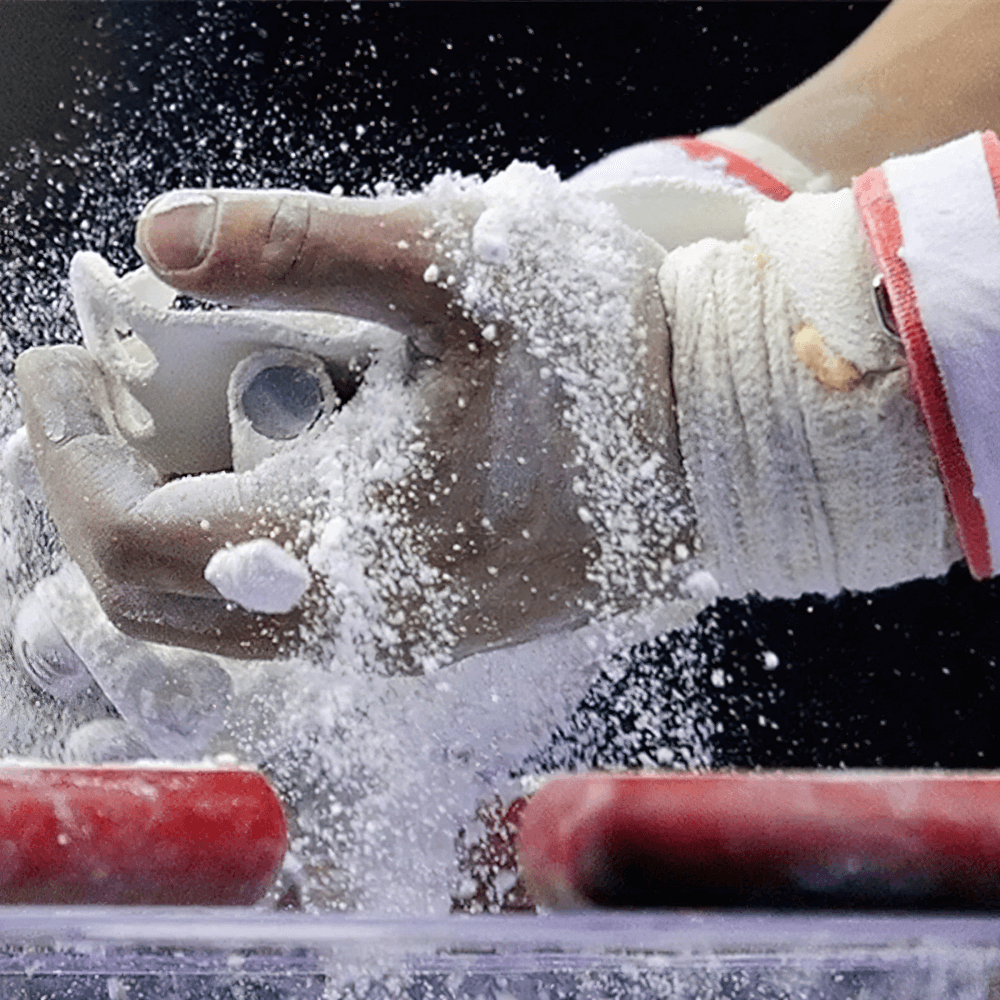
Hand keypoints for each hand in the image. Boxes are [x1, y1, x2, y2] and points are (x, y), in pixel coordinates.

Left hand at [17, 168, 693, 668]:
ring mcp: (403, 631)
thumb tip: (158, 236)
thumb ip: (299, 244)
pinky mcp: (434, 621)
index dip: (65, 463)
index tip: (46, 375)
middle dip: (99, 492)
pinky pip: (292, 603)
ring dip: (165, 515)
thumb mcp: (450, 265)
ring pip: (224, 608)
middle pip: (163, 596)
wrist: (717, 434)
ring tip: (165, 413)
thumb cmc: (601, 348)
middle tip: (88, 394)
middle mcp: (369, 618)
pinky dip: (236, 534)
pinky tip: (259, 450)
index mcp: (358, 541)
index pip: (137, 544)